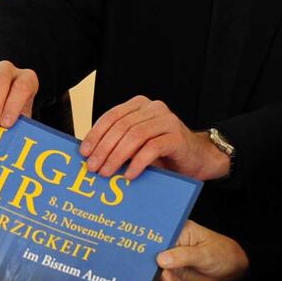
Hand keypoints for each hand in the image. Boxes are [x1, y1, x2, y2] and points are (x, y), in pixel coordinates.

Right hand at [0, 62, 38, 130]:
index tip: (6, 124)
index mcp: (26, 78)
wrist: (2, 112)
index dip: (13, 105)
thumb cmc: (14, 117)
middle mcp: (7, 70)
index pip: (22, 86)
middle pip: (0, 79)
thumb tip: (12, 137)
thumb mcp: (21, 120)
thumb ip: (19, 125)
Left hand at [80, 97, 230, 180]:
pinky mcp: (177, 137)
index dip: (95, 134)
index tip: (83, 152)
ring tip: (107, 172)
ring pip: (134, 136)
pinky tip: (129, 175)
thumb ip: (116, 143)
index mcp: (138, 105)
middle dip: (103, 148)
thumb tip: (89, 155)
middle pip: (121, 127)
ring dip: (117, 156)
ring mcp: (167, 121)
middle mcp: (153, 108)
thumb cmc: (162, 153)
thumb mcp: (135, 145)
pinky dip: (137, 162)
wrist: (198, 158)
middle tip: (93, 167)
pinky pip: (152, 148)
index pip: (111, 117)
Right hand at [157, 220, 248, 280]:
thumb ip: (182, 256)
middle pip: (160, 264)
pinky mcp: (177, 271)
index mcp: (177, 232)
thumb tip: (160, 260)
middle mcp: (172, 244)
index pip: (159, 245)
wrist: (234, 267)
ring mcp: (174, 259)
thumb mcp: (203, 255)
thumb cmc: (222, 253)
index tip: (163, 276)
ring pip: (167, 277)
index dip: (157, 261)